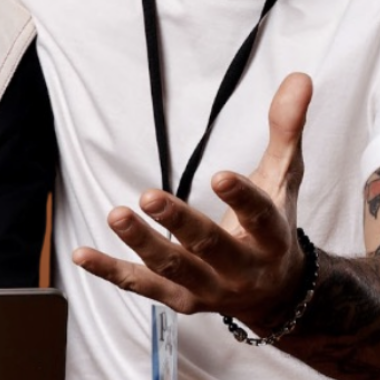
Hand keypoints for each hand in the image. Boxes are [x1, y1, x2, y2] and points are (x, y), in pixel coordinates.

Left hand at [72, 73, 312, 330]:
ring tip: (116, 214)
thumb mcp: (285, 178)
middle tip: (148, 196)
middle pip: (209, 247)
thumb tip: (298, 78)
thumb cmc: (274, 226)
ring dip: (142, 243)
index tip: (219, 176)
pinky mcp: (180, 301)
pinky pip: (142, 286)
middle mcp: (242, 269)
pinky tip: (81, 253)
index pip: (260, 217)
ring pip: (173, 269)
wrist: (276, 295)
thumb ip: (287, 129)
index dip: (241, 199)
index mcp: (272, 239)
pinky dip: (111, 271)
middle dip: (179, 223)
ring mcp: (209, 289)